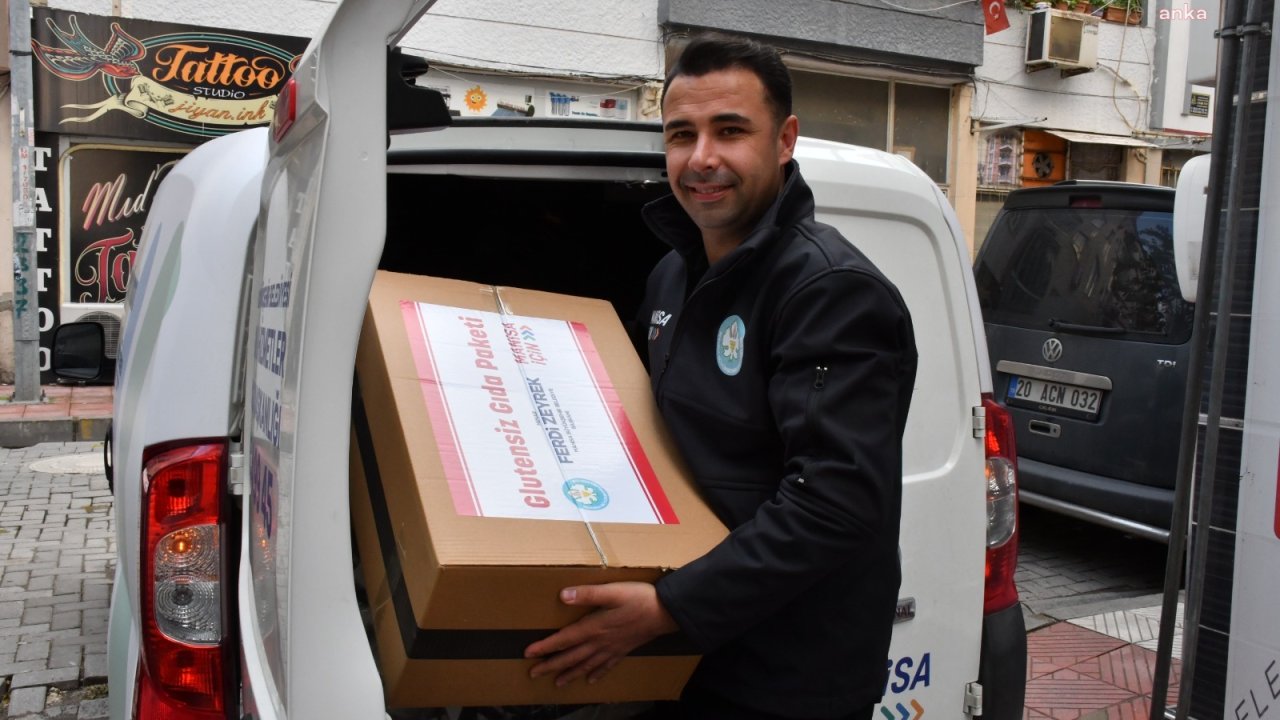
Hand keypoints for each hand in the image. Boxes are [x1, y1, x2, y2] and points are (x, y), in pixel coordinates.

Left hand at [524, 581, 678, 686]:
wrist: (665, 612)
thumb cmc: (639, 599)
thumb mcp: (612, 591)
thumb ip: (587, 594)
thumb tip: (562, 596)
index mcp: (594, 627)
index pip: (564, 640)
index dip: (545, 647)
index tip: (528, 654)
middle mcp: (600, 642)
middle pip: (571, 657)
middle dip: (551, 666)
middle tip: (534, 674)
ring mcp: (612, 649)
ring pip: (586, 665)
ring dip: (570, 674)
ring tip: (557, 683)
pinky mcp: (623, 650)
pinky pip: (606, 666)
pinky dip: (597, 674)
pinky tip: (591, 680)